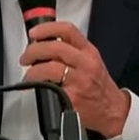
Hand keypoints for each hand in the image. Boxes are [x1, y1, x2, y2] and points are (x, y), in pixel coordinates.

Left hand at [20, 21, 130, 137]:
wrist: (112, 110)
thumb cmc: (99, 86)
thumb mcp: (91, 61)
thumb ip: (72, 50)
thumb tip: (43, 44)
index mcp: (89, 52)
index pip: (68, 31)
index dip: (47, 29)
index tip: (34, 33)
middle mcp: (85, 64)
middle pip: (55, 48)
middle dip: (33, 51)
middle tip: (26, 57)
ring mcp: (79, 81)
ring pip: (49, 68)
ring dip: (33, 71)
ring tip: (29, 75)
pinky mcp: (72, 98)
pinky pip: (50, 88)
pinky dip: (39, 86)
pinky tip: (37, 87)